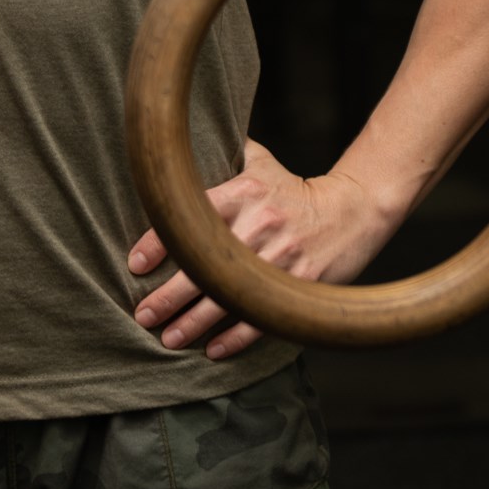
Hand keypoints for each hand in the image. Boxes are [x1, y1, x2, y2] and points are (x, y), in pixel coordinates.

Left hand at [129, 138, 389, 356]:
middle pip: (204, 266)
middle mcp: (260, 223)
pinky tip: (213, 350)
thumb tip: (178, 137)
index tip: (135, 266)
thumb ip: (222, 152)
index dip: (158, 244)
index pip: (190, 218)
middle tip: (143, 316)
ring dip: (194, 323)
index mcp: (243, 192)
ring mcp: (282, 256)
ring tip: (169, 338)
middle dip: (168, 296)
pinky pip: (263, 316)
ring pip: (229, 297)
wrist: (353, 209)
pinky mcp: (302, 282)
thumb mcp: (259, 162)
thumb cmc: (293, 189)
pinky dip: (236, 337)